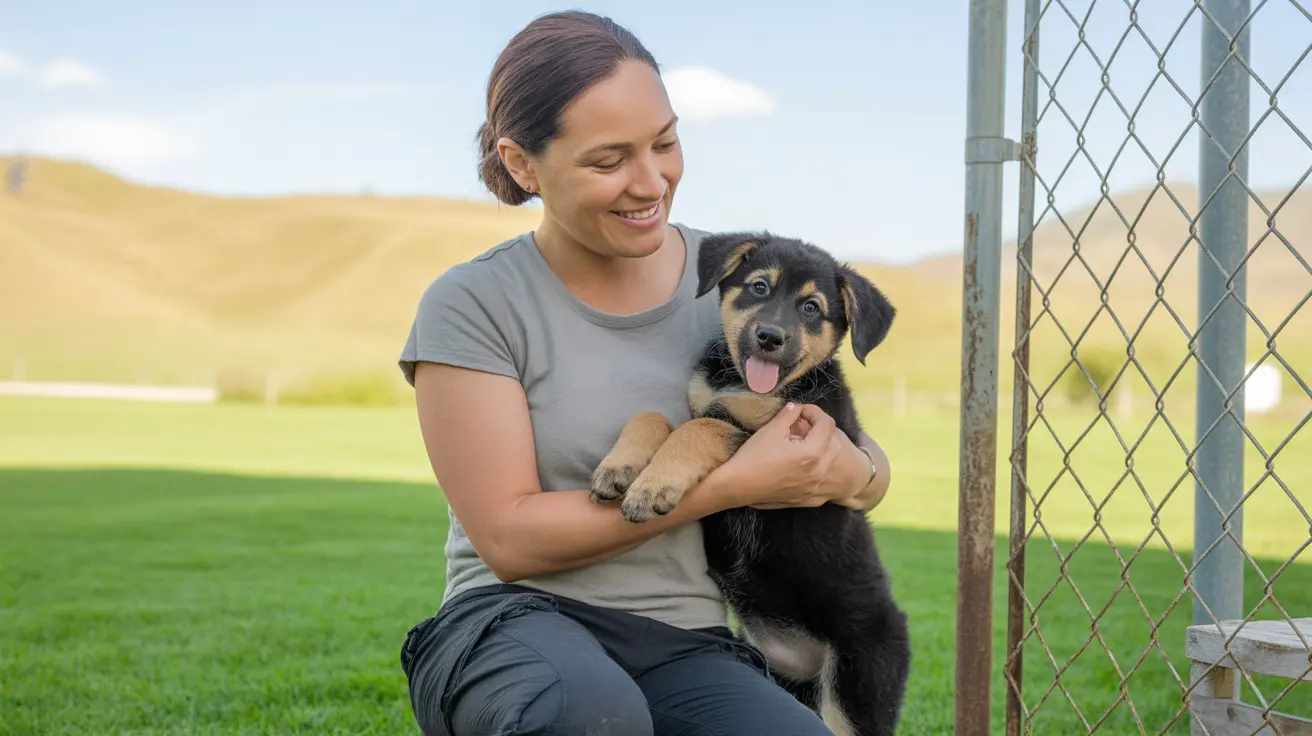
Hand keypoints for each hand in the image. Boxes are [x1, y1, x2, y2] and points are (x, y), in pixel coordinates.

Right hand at [714, 402, 847, 509]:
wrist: (738, 486)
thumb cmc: (753, 456)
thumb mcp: (771, 430)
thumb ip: (789, 415)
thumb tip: (797, 407)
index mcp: (811, 453)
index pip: (827, 425)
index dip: (815, 412)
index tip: (801, 411)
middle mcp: (818, 471)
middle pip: (835, 444)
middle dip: (823, 430)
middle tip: (805, 425)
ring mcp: (813, 486)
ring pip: (830, 462)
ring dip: (822, 448)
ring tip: (802, 442)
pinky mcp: (806, 496)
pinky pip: (820, 476)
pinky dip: (816, 465)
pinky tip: (798, 461)